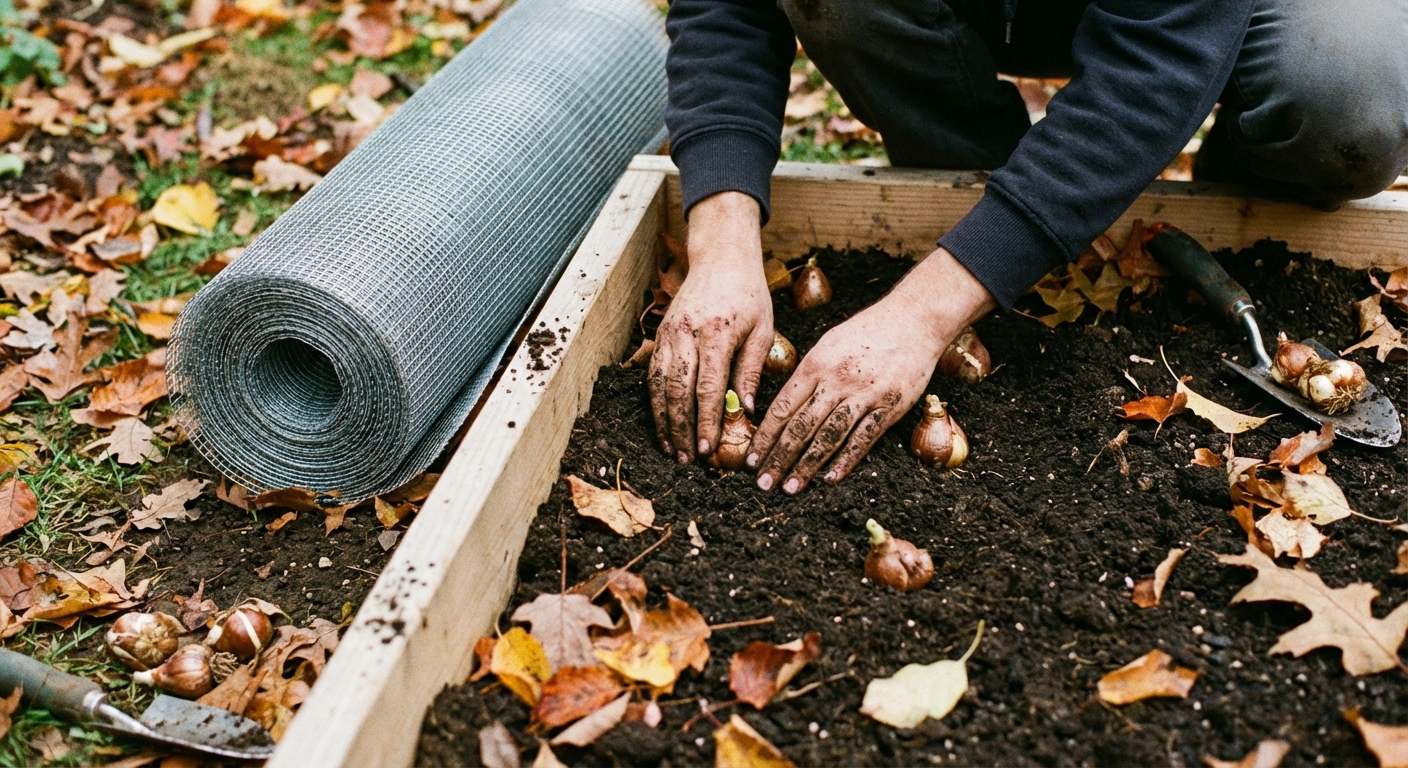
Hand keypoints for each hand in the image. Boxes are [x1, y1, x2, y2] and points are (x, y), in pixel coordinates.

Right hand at [648, 191, 773, 463]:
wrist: (720, 259)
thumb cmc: (748, 294)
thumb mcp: (762, 329)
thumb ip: (751, 370)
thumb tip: (746, 411)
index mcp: (715, 334)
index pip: (708, 388)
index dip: (706, 422)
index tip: (708, 450)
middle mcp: (686, 335)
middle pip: (678, 392)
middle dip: (681, 430)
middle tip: (687, 459)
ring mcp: (668, 335)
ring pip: (660, 386)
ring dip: (664, 421)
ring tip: (671, 449)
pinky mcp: (660, 335)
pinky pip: (653, 374)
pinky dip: (655, 402)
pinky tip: (662, 423)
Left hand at [747, 247, 994, 493]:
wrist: (914, 319)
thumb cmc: (868, 331)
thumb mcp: (828, 343)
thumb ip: (808, 374)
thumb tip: (784, 405)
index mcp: (815, 364)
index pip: (782, 407)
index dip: (764, 437)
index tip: (751, 459)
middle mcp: (836, 381)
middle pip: (800, 427)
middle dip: (778, 458)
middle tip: (763, 482)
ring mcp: (864, 395)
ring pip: (828, 437)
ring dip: (806, 466)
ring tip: (790, 488)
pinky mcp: (889, 406)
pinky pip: (863, 439)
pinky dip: (845, 461)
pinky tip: (829, 478)